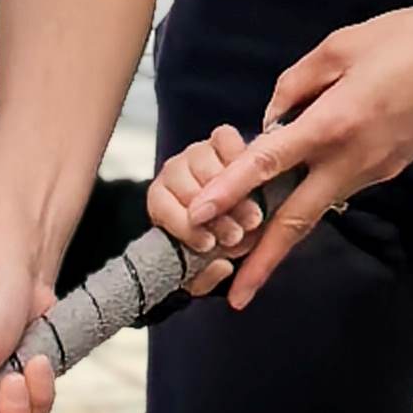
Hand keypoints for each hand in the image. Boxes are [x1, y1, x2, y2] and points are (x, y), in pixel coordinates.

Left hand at [148, 135, 265, 292]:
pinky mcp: (221, 138)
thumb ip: (207, 274)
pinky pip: (223, 138)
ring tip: (250, 217)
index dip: (182, 227)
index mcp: (163, 202)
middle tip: (236, 235)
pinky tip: (253, 180)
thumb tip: (220, 267)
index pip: (160, 206)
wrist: (251, 211)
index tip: (206, 244)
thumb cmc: (224, 237)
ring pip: (203, 163)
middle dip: (213, 216)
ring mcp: (197, 152)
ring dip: (230, 192)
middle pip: (184, 186)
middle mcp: (176, 173)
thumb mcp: (212, 264)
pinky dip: (236, 156)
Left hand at [187, 0, 412, 301]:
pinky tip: (292, 192)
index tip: (196, 216)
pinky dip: (312, 194)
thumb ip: (294, 84)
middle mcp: (354, 158)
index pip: (267, 164)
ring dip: (284, 230)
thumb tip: (270, 120)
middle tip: (234, 297)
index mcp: (334, 123)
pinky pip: (341, 185)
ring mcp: (377, 169)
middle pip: (297, 220)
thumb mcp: (339, 46)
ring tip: (248, 249)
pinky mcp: (393, 167)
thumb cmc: (409, 38)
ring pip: (318, 206)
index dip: (228, 190)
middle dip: (263, 262)